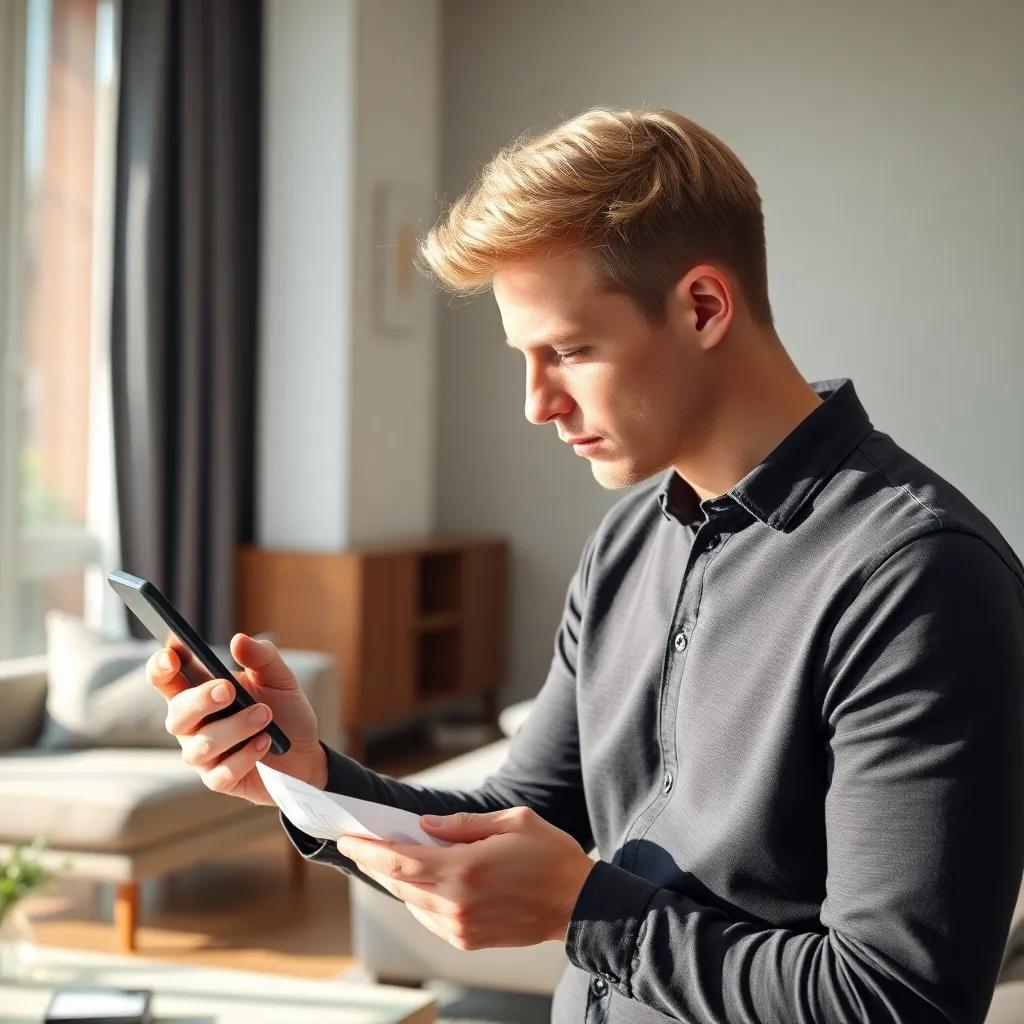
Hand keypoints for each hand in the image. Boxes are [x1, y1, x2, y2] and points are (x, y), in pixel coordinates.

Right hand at [147, 633, 326, 805]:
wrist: (306, 752)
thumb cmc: (284, 710)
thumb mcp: (279, 678)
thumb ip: (261, 657)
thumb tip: (238, 640)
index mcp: (199, 693)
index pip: (166, 680)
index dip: (160, 668)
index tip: (170, 656)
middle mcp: (193, 725)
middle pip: (176, 714)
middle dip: (200, 700)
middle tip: (229, 689)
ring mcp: (203, 755)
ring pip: (201, 745)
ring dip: (235, 727)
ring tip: (265, 714)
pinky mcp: (219, 780)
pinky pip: (220, 773)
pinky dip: (245, 756)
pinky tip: (265, 743)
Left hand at [336, 807, 595, 949]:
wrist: (579, 904)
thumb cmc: (550, 856)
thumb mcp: (512, 821)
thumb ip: (462, 825)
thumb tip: (424, 826)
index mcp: (465, 869)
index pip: (400, 861)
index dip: (368, 850)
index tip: (347, 839)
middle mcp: (456, 903)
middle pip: (399, 883)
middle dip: (376, 862)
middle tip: (360, 844)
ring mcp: (461, 927)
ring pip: (411, 902)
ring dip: (397, 880)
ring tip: (388, 858)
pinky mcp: (468, 940)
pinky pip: (429, 918)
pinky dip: (418, 898)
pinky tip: (421, 882)